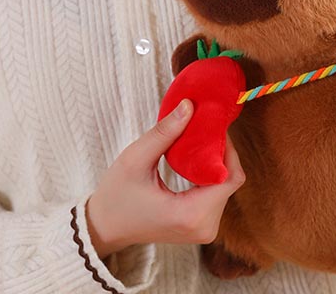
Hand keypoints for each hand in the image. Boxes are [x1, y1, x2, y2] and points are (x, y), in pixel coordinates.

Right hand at [86, 99, 244, 257]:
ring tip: (196, 141)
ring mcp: (204, 230)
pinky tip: (194, 158)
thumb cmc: (116, 195)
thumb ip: (165, 132)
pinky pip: (217, 194)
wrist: (105, 227)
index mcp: (190, 215)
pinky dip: (209, 173)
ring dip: (215, 162)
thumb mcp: (136, 158)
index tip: (212, 124)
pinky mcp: (201, 227)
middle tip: (203, 127)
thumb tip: (190, 105)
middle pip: (230, 180)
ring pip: (226, 186)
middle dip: (220, 151)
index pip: (230, 177)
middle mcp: (204, 227)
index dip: (226, 147)